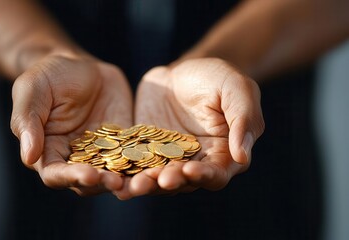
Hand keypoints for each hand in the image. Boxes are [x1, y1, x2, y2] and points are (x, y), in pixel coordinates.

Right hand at [10, 53, 132, 195]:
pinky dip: (145, 164)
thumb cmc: (49, 76)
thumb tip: (28, 157)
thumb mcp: (33, 89)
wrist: (81, 65)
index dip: (70, 177)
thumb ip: (28, 121)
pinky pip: (135, 157)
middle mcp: (76, 158)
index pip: (56, 174)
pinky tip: (158, 164)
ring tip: (138, 180)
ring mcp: (103, 153)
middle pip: (88, 181)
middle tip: (116, 182)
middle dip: (102, 183)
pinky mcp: (125, 143)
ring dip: (126, 180)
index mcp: (49, 151)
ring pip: (114, 174)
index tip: (88, 175)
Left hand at [114, 58, 264, 198]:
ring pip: (158, 179)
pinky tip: (115, 180)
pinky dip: (127, 175)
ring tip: (134, 185)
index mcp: (223, 154)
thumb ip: (244, 119)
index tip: (190, 170)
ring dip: (148, 184)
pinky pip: (136, 167)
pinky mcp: (145, 154)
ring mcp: (168, 161)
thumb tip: (242, 157)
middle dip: (172, 182)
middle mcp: (195, 163)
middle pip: (184, 182)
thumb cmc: (215, 78)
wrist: (179, 73)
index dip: (205, 175)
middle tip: (160, 179)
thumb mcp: (236, 88)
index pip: (217, 173)